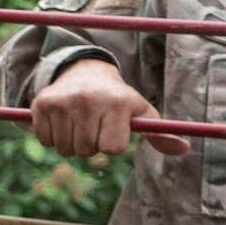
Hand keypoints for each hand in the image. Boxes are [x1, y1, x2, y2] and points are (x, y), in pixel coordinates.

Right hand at [28, 60, 188, 158]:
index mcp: (117, 103)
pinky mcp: (41, 103)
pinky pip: (45, 140)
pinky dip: (53, 137)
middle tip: (95, 126)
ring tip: (79, 124)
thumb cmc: (119, 100)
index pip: (111, 148)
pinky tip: (63, 121)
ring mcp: (63, 101)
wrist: (86, 73)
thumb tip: (184, 148)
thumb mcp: (141, 112)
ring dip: (72, 144)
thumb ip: (160, 134)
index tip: (113, 131)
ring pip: (64, 149)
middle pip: (86, 151)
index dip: (112, 144)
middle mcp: (88, 100)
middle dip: (91, 145)